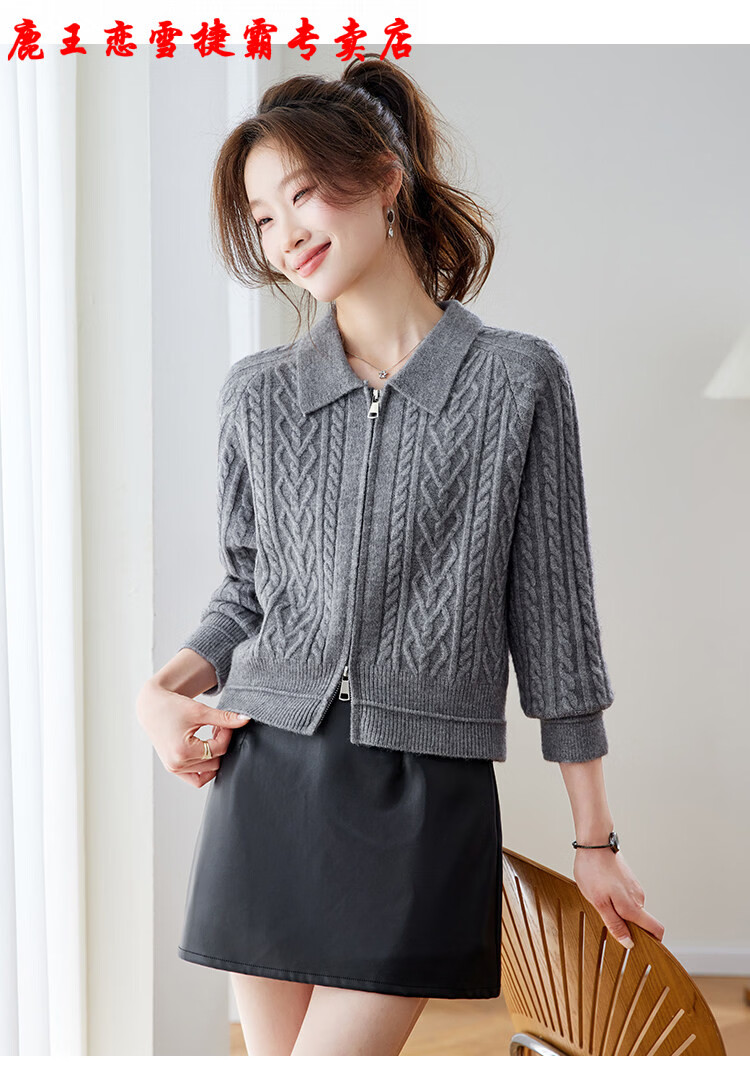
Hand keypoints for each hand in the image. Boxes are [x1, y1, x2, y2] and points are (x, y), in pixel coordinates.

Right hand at [136, 680, 250, 787]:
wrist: (152, 707)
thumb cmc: (172, 706)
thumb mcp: (200, 711)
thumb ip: (224, 718)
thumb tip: (246, 719)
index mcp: (182, 752)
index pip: (218, 749)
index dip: (226, 735)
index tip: (225, 723)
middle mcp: (176, 764)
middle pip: (215, 762)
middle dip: (220, 743)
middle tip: (217, 726)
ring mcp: (174, 769)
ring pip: (208, 771)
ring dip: (214, 754)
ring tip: (209, 735)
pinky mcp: (173, 768)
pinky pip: (196, 778)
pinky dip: (205, 768)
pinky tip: (206, 749)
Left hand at [573, 848, 664, 949]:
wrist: (594, 842)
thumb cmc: (593, 871)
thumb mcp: (599, 902)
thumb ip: (615, 924)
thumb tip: (629, 942)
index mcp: (633, 907)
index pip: (656, 930)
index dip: (655, 943)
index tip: (643, 950)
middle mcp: (638, 898)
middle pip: (641, 922)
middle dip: (627, 926)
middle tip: (605, 921)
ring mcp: (634, 887)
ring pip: (631, 908)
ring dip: (618, 911)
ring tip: (599, 901)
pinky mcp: (628, 879)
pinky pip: (626, 897)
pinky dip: (616, 900)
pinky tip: (600, 891)